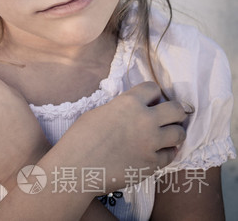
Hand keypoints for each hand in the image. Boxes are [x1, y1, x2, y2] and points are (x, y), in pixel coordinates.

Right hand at [58, 81, 186, 192]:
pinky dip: (164, 153)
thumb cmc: (79, 138)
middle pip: (177, 110)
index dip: (151, 94)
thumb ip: (119, 109)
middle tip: (167, 117)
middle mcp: (145, 120)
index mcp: (129, 103)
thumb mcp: (98, 112)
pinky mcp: (153, 164)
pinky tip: (155, 152)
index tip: (149, 101)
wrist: (77, 168)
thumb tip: (130, 112)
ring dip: (172, 133)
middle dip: (174, 112)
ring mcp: (151, 143)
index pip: (153, 88)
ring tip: (163, 136)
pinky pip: (170, 156)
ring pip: (179, 134)